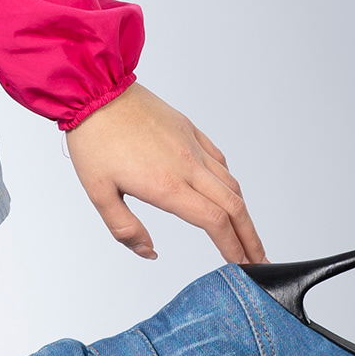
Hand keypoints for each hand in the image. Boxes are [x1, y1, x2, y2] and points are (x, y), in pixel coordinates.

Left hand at [65, 84, 264, 266]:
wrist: (96, 90)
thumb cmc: (94, 140)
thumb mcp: (98, 192)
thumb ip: (124, 228)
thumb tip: (148, 251)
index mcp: (167, 184)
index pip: (214, 223)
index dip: (232, 248)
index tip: (241, 266)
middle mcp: (188, 166)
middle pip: (234, 207)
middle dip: (250, 238)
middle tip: (260, 261)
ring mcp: (192, 146)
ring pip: (230, 184)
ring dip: (243, 213)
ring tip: (247, 233)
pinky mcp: (189, 130)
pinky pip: (219, 160)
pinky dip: (229, 182)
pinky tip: (228, 193)